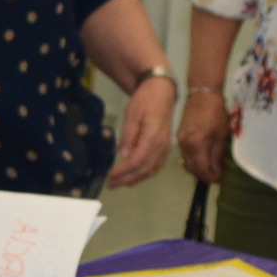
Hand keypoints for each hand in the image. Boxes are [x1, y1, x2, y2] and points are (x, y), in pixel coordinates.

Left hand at [108, 72, 175, 187]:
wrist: (162, 91)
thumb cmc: (146, 100)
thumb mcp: (132, 114)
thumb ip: (128, 135)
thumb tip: (122, 155)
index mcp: (154, 137)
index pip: (137, 160)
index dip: (123, 171)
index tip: (110, 176)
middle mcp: (162, 146)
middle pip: (144, 169)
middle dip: (127, 179)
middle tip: (111, 184)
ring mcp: (166, 148)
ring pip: (151, 170)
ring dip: (135, 179)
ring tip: (119, 183)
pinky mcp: (165, 147)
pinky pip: (156, 166)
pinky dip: (144, 174)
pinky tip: (134, 177)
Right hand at [176, 91, 232, 184]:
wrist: (202, 95)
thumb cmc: (216, 114)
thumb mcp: (221, 136)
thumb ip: (217, 156)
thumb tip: (216, 172)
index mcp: (196, 145)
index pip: (201, 170)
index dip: (211, 177)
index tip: (219, 178)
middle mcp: (185, 146)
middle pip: (192, 170)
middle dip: (204, 175)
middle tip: (216, 174)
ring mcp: (180, 142)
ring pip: (187, 163)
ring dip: (198, 169)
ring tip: (210, 166)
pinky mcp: (179, 138)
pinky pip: (185, 156)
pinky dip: (193, 161)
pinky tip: (203, 157)